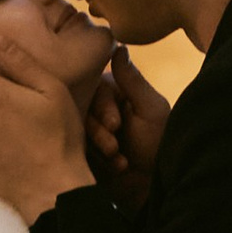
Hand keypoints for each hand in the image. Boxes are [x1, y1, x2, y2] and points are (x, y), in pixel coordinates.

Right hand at [84, 45, 170, 209]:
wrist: (154, 186)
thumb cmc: (158, 144)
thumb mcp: (151, 109)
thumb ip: (133, 80)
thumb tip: (119, 46)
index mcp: (115, 93)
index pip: (94, 90)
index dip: (103, 108)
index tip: (116, 125)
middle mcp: (97, 110)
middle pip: (81, 111)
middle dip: (99, 133)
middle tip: (115, 147)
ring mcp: (87, 133)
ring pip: (76, 132)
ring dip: (99, 149)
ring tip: (119, 161)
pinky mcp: (81, 154)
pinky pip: (73, 151)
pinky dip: (95, 162)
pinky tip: (114, 170)